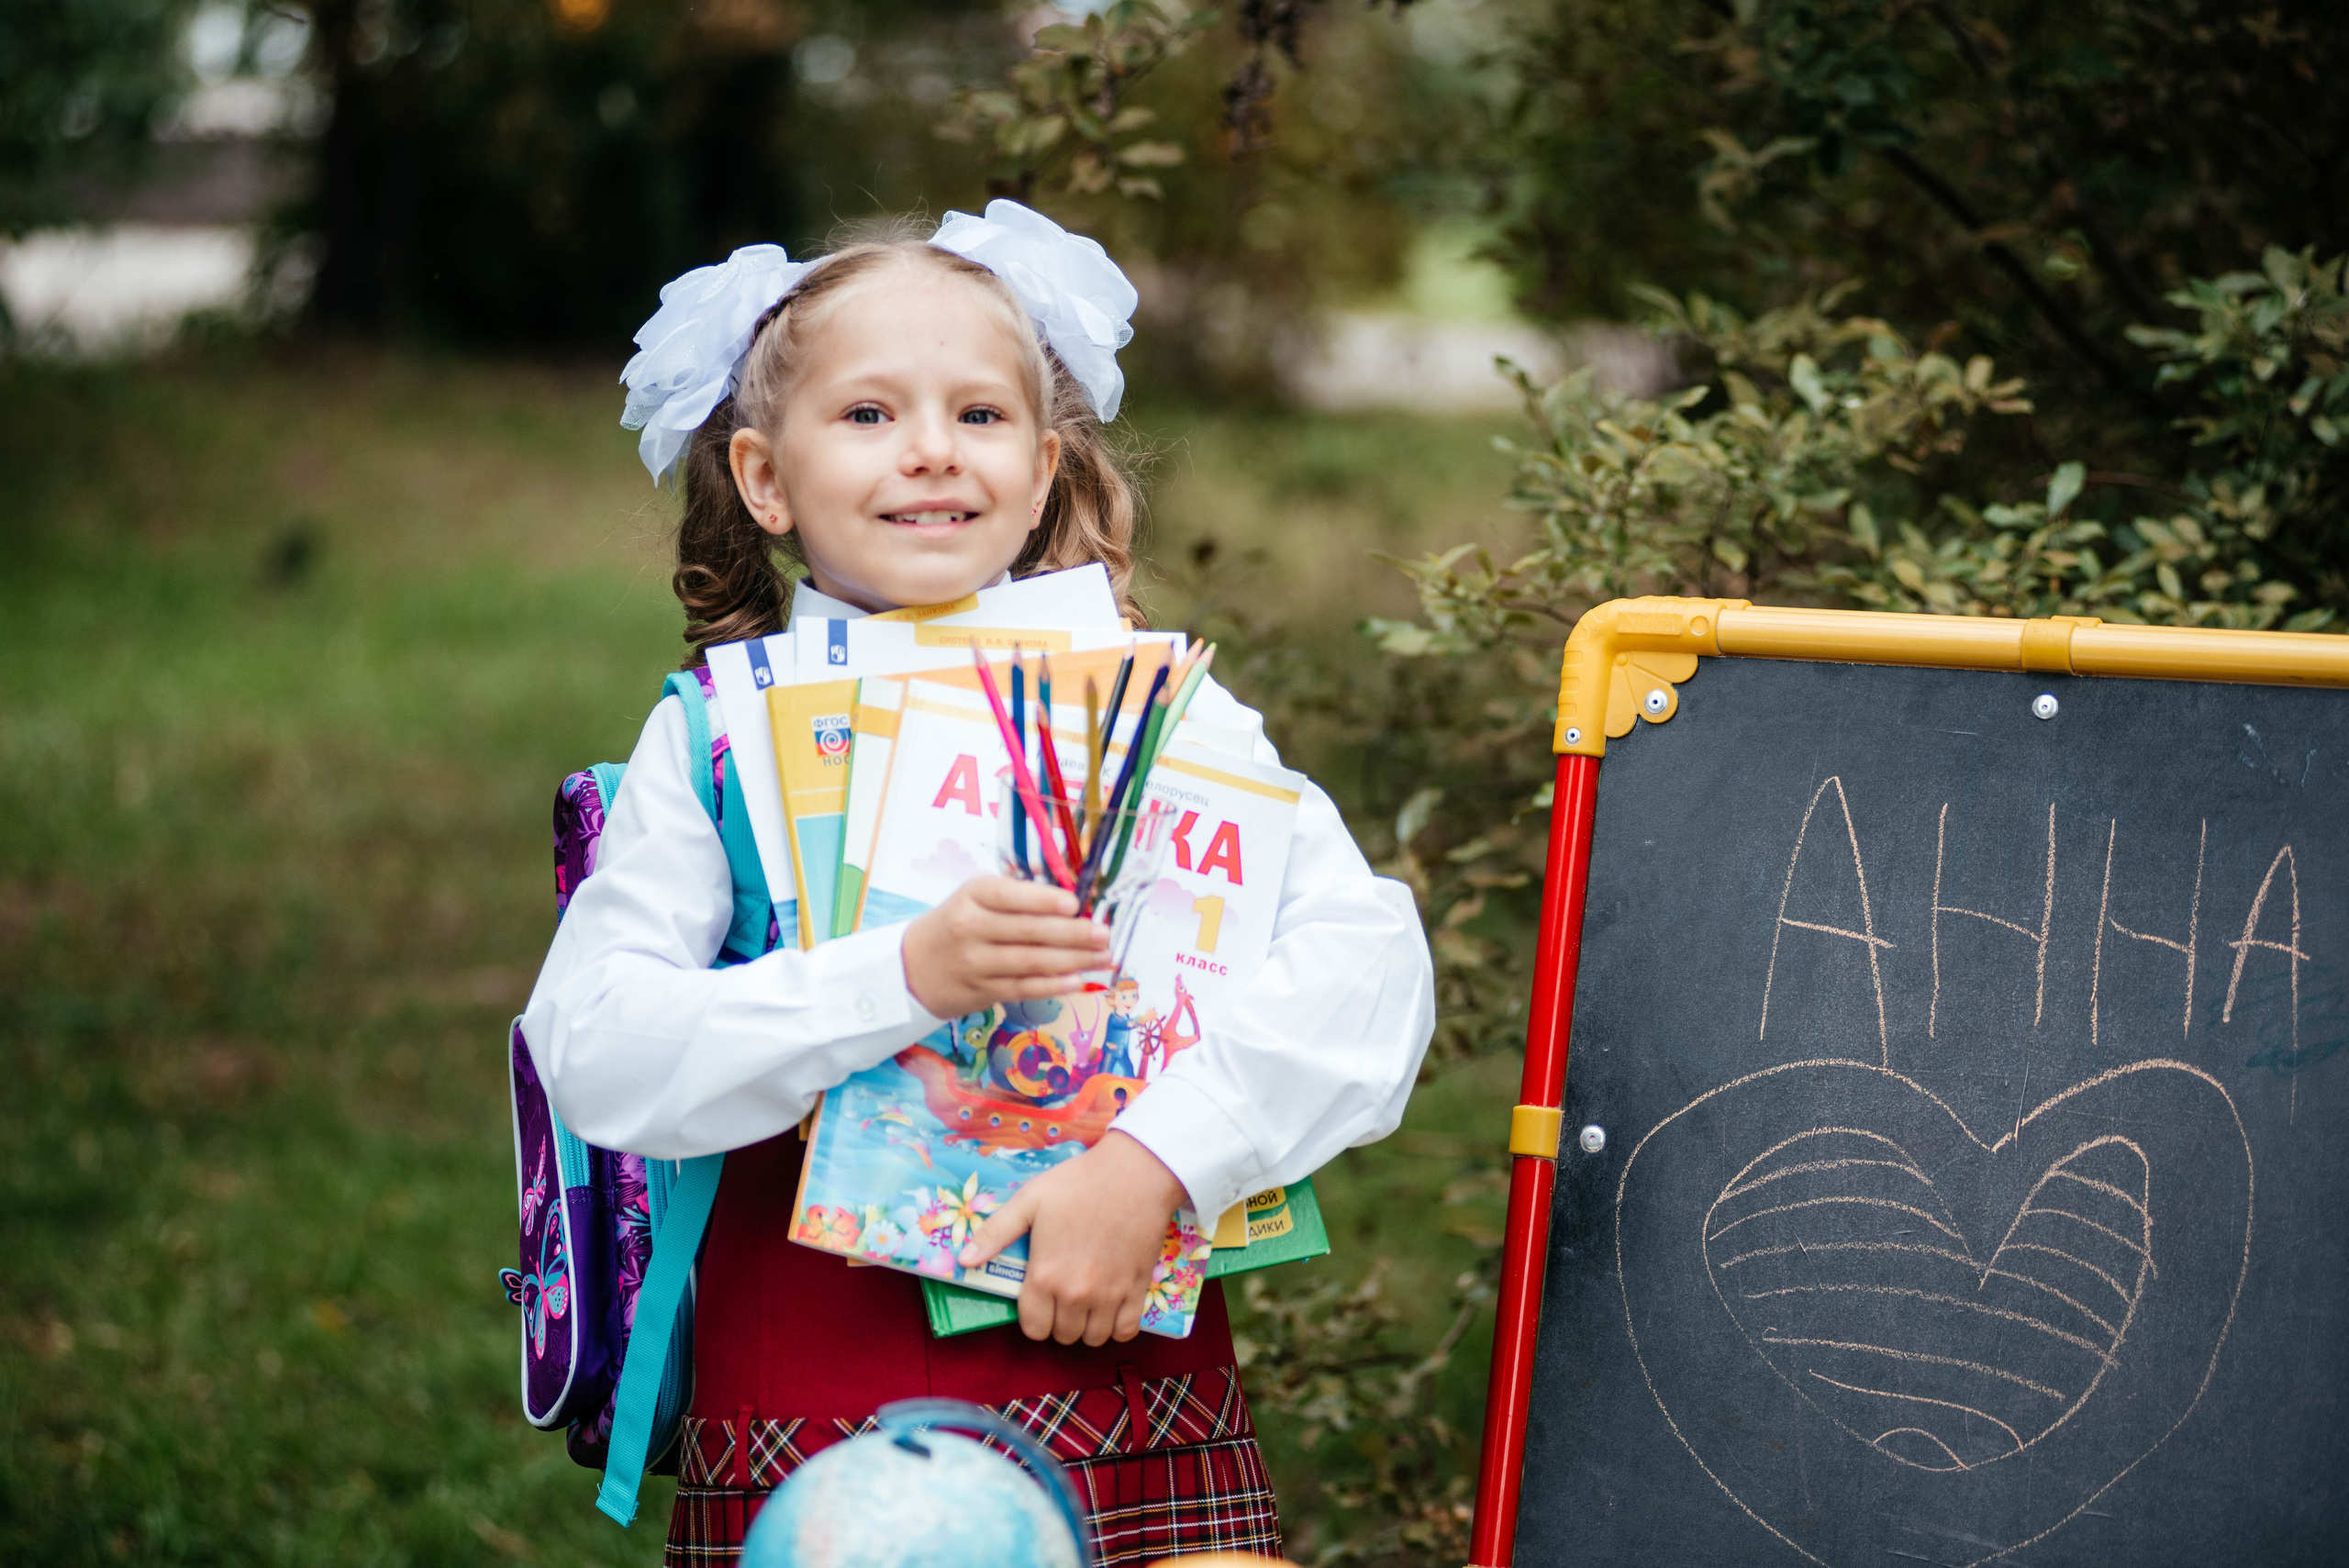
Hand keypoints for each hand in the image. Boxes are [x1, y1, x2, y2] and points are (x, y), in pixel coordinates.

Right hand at [901, 876, 1109, 1018]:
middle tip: (1103, 934)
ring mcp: (976, 963)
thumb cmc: (957, 923)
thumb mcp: (976, 898)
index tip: (1075, 905)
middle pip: (1027, 932)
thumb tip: (1075, 904)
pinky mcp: (982, 991)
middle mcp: (971, 928)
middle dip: (1072, 934)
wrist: (913, 966)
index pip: (1010, 896)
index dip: (1043, 901)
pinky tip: (1078, 981)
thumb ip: (1018, 898)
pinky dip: (1053, 985)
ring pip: (1030, 963)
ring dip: (1072, 961)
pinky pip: (1024, 988)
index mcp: (973, 895)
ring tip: (1103, 957)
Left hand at [958, 1131, 1187, 1345]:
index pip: (1033, 1328)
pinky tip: (1111, 1308)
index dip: (1033, 1318)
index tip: (1039, 1300)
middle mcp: (1076, 1294)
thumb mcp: (1029, 1200)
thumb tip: (963, 1261)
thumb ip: (995, 1233)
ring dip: (1086, 1326)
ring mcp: (1110, 1295)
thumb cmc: (1078, 1183)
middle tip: (1061, 1296)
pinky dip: (1117, 1327)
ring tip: (1085, 1302)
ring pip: (1093, 1338)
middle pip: (1062, 1335)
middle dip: (1058, 1321)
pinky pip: (1125, 1332)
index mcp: (1045, 1275)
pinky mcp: (1137, 1290)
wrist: (1135, 1173)